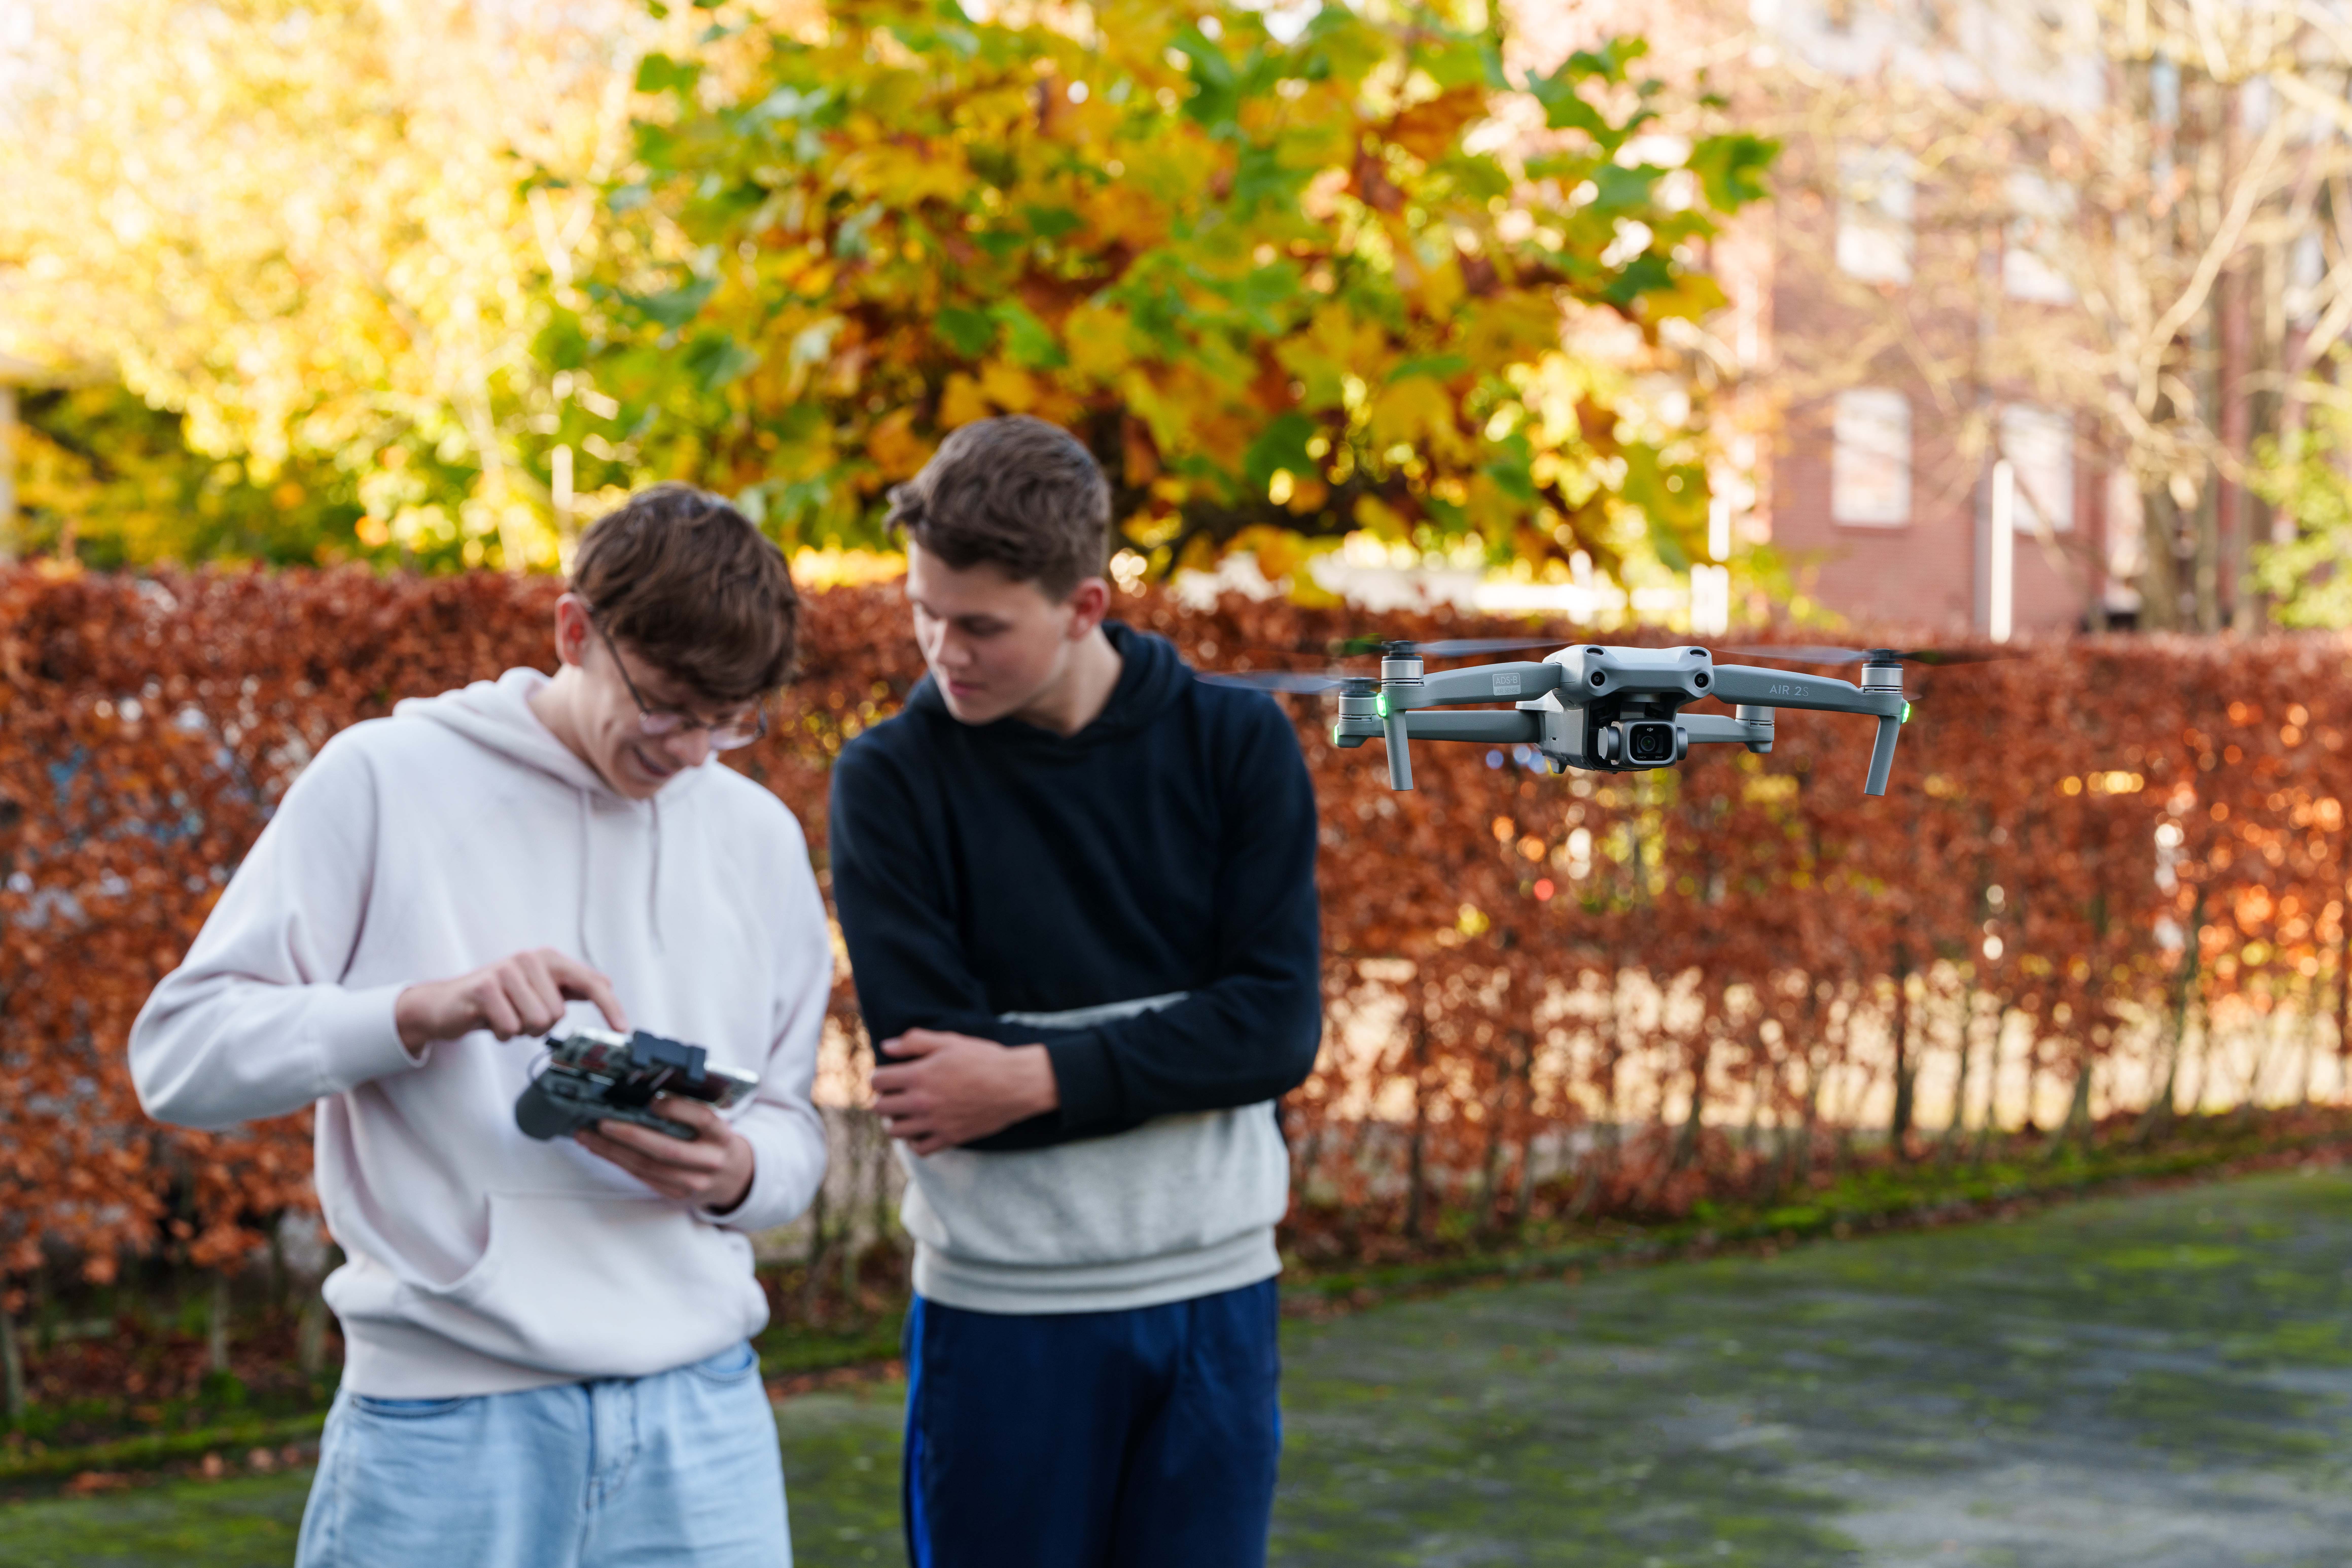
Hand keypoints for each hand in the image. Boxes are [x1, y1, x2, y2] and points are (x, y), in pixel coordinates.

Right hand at [393, 948, 628, 1052]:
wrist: (447, 1005)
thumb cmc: (497, 999)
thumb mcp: (537, 990)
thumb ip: (569, 987)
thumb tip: (605, 984)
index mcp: (548, 959)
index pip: (591, 983)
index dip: (610, 1007)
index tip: (623, 1029)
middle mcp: (530, 958)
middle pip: (558, 1013)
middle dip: (539, 1025)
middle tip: (518, 1016)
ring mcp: (506, 971)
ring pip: (536, 1022)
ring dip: (520, 1030)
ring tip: (505, 1017)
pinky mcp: (484, 988)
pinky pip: (511, 1028)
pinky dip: (502, 1033)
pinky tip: (490, 1021)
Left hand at [576, 1096, 756, 1212]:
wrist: (735, 1178)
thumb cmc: (716, 1142)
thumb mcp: (715, 1124)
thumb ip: (690, 1113)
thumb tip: (644, 1098)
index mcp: (722, 1136)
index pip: (703, 1119)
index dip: (678, 1109)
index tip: (653, 1101)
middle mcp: (710, 1161)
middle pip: (667, 1150)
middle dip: (630, 1136)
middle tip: (601, 1123)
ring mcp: (693, 1182)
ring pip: (648, 1167)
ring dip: (613, 1152)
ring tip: (588, 1137)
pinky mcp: (677, 1194)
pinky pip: (643, 1178)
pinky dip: (619, 1163)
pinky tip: (602, 1150)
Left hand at [871, 1030, 1058, 1155]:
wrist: (1015, 1084)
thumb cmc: (983, 1059)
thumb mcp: (949, 1041)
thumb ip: (915, 1041)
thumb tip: (887, 1046)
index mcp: (918, 1075)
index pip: (878, 1080)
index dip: (878, 1076)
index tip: (887, 1075)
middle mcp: (921, 1102)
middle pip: (880, 1107)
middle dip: (883, 1098)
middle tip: (894, 1093)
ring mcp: (934, 1123)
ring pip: (895, 1131)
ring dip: (894, 1121)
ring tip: (903, 1113)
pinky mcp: (949, 1138)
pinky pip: (919, 1149)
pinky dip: (914, 1142)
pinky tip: (919, 1131)